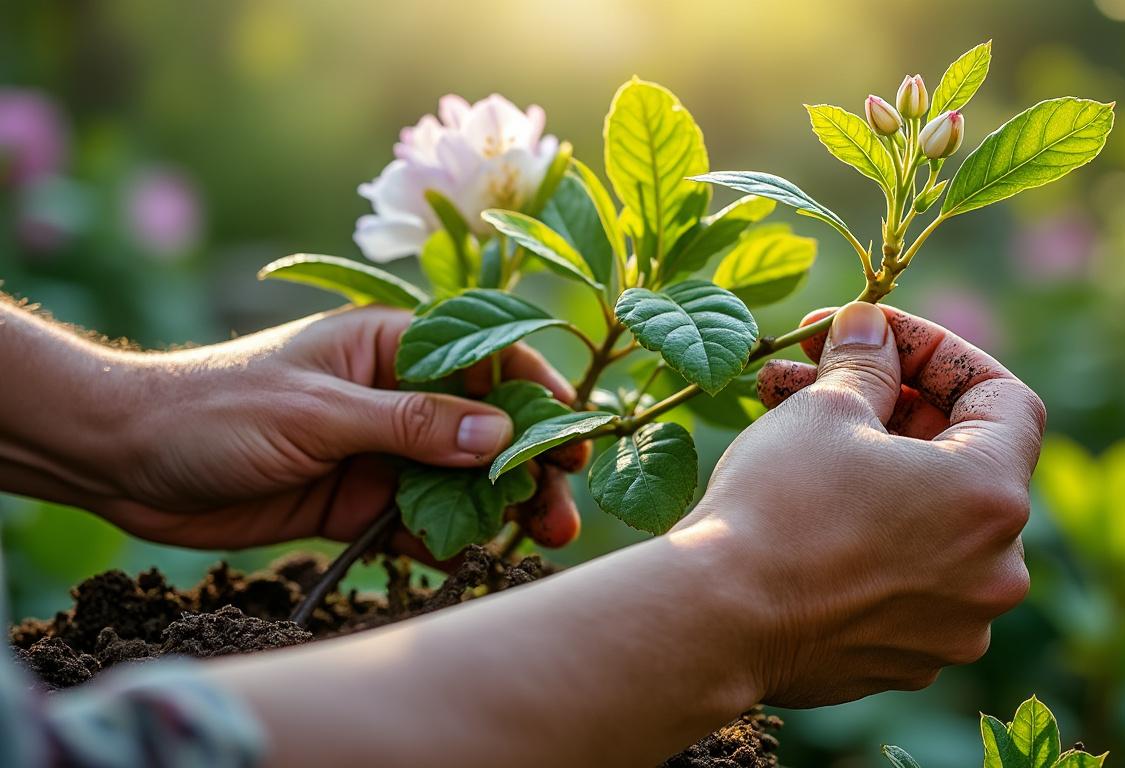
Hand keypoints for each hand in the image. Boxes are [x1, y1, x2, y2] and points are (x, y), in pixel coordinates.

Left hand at [65, 306, 580, 562]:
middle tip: (562, 510)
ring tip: (538, 540)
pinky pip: (417, 522)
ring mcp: (377, 450)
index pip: (483, 360)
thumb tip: (500, 433)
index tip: (572, 439)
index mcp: (389, 345)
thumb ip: (410, 425)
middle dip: (525, 467)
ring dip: (496, 509)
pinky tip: (466, 557)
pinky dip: (444, 540)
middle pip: (482, 428)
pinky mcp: (355, 501)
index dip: (535, 397)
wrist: (124, 459)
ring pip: (458, 480)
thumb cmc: (216, 407)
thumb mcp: (318, 411)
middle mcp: (394, 395)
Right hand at [679, 301, 1044, 706]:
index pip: (1004, 398)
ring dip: (871, 465)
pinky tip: (802, 506)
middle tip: (816, 370)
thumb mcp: (825, 409)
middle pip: (962, 460)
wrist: (716, 622)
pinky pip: (901, 576)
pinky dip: (866, 533)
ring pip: (927, 520)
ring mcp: (955, 624)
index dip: (939, 353)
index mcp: (993, 498)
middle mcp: (995, 571)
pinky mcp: (907, 658)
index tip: (876, 337)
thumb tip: (868, 329)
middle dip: (888, 404)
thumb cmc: (778, 507)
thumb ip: (864, 360)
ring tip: (788, 425)